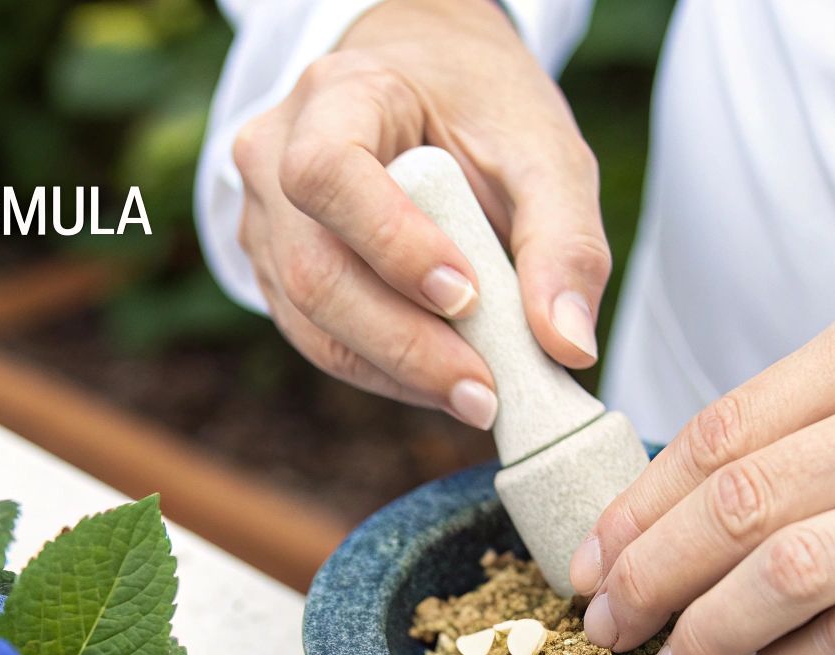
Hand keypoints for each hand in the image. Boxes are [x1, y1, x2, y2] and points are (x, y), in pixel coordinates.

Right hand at [232, 0, 609, 427]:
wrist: (428, 78)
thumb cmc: (483, 107)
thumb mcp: (545, 149)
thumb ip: (566, 241)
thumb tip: (569, 347)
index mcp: (337, 95)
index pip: (328, 173)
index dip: (390, 243)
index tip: (466, 294)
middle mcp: (275, 154)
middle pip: (313, 269)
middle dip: (402, 343)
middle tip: (483, 391)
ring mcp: (265, 218)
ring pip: (308, 319)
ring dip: (394, 371)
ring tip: (476, 397)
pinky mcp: (276, 268)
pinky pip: (317, 337)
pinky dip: (382, 371)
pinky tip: (442, 381)